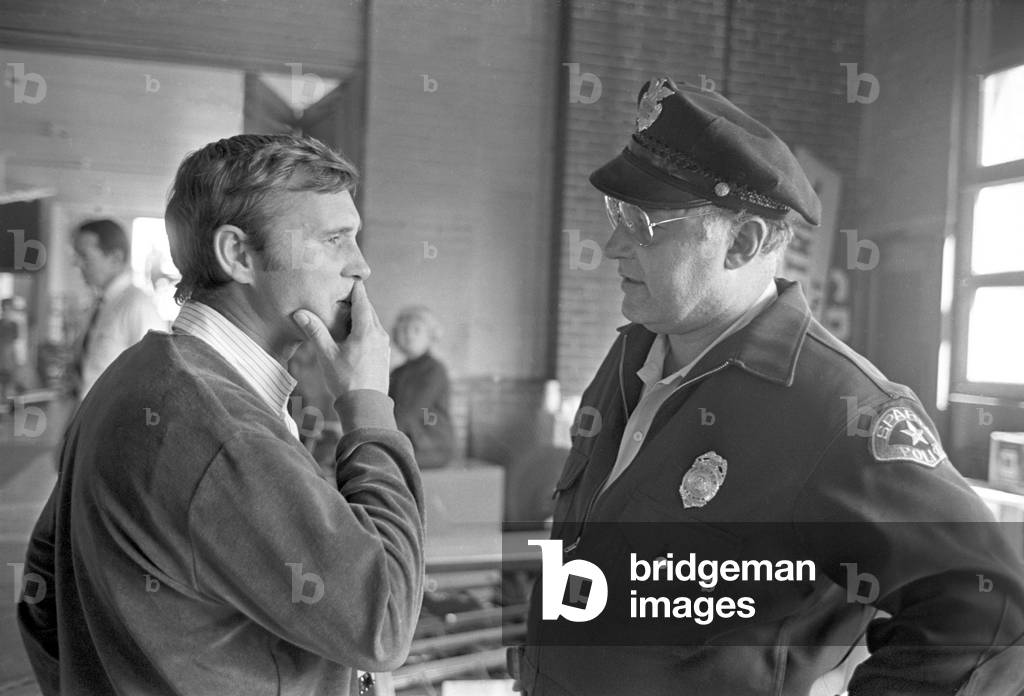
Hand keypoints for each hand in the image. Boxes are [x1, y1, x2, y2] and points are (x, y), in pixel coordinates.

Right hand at [292, 281, 390, 397]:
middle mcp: (379, 335)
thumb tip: (300, 313)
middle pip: (369, 311)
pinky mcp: (384, 357)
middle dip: (358, 302)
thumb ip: (315, 332)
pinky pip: (376, 336)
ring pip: (374, 324)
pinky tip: (356, 336)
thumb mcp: (327, 355)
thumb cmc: (346, 381)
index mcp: (367, 331)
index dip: (356, 289)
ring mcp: (384, 347)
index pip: (362, 302)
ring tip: (348, 314)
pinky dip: (366, 330)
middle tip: (345, 294)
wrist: (366, 407)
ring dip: (362, 317)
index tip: (351, 279)